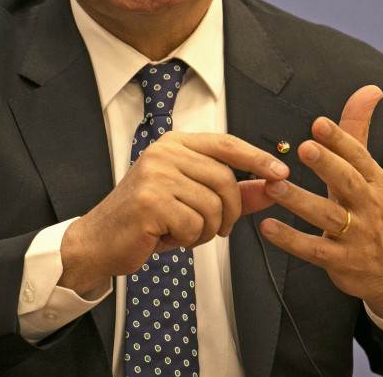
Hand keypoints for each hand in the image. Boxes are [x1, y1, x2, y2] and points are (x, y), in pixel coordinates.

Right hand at [59, 132, 289, 294]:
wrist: (100, 240)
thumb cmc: (148, 218)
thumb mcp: (193, 199)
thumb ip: (234, 191)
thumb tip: (273, 186)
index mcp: (175, 144)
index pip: (226, 144)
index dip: (257, 158)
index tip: (281, 173)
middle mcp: (164, 153)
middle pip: (224, 179)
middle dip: (230, 212)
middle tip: (219, 229)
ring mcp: (155, 175)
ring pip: (211, 205)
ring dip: (205, 230)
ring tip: (184, 232)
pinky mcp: (150, 201)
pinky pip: (193, 224)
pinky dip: (187, 239)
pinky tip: (167, 237)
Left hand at [259, 85, 382, 319]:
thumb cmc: (370, 210)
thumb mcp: (368, 172)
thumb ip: (358, 131)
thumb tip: (371, 88)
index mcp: (372, 181)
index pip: (360, 157)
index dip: (341, 140)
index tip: (319, 123)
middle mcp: (368, 205)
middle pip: (348, 183)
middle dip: (327, 164)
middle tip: (303, 147)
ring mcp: (356, 235)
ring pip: (329, 216)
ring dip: (301, 200)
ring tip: (275, 186)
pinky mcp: (340, 261)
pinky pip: (314, 249)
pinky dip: (290, 239)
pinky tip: (267, 227)